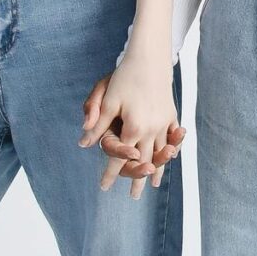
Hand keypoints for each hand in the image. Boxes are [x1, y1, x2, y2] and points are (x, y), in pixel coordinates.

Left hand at [80, 63, 184, 199]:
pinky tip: (170, 158)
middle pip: (143, 161)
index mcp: (132, 128)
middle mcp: (150, 130)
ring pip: (160, 153)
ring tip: (154, 185)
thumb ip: (97, 123)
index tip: (103, 187)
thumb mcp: (107, 99)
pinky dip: (171, 151)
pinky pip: (172, 139)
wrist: (150, 58)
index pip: (119, 157)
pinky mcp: (171, 115)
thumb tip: (84, 144)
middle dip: (136, 179)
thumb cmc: (124, 77)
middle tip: (133, 197)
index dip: (110, 173)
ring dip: (157, 170)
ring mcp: (163, 123)